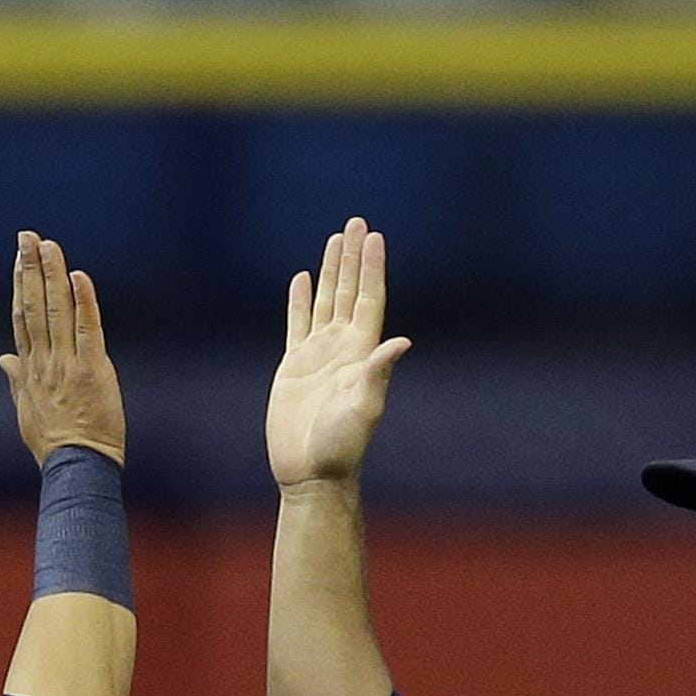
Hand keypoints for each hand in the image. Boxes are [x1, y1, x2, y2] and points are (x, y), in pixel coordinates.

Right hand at [0, 230, 123, 469]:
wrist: (75, 468)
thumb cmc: (54, 445)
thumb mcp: (27, 412)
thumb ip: (16, 380)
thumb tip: (4, 359)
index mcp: (30, 370)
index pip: (23, 318)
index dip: (21, 285)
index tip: (19, 258)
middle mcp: (44, 363)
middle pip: (35, 307)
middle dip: (31, 269)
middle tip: (28, 236)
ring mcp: (67, 365)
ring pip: (58, 312)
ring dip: (53, 276)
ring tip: (50, 246)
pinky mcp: (92, 371)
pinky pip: (87, 330)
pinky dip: (83, 302)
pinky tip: (79, 277)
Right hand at [266, 218, 410, 491]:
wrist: (311, 472)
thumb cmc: (341, 447)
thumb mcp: (364, 408)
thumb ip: (379, 373)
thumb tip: (402, 342)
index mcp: (361, 353)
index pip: (368, 299)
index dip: (371, 268)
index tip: (374, 237)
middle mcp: (343, 349)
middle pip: (348, 291)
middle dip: (353, 257)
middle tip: (356, 223)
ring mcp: (318, 356)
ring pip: (325, 301)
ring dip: (330, 270)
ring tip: (335, 239)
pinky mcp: (294, 367)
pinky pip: (297, 324)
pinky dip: (299, 300)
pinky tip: (301, 279)